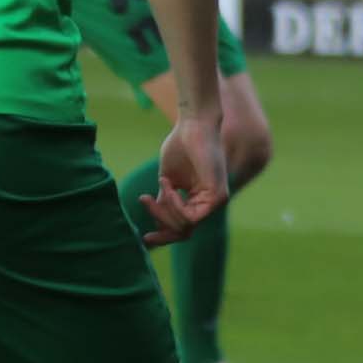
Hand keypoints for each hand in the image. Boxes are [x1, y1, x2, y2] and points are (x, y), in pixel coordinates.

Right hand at [140, 113, 229, 244]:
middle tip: (145, 225)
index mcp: (199, 200)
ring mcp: (216, 201)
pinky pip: (190, 217)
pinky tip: (169, 186)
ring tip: (161, 185)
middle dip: (161, 230)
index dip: (163, 234)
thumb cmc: (180, 146)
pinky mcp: (218, 197)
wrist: (193, 125)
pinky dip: (174, 205)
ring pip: (185, 227)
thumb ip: (164, 200)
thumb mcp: (167, 179)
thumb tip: (156, 224)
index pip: (182, 228)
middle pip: (183, 232)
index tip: (144, 237)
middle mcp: (209, 203)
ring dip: (164, 210)